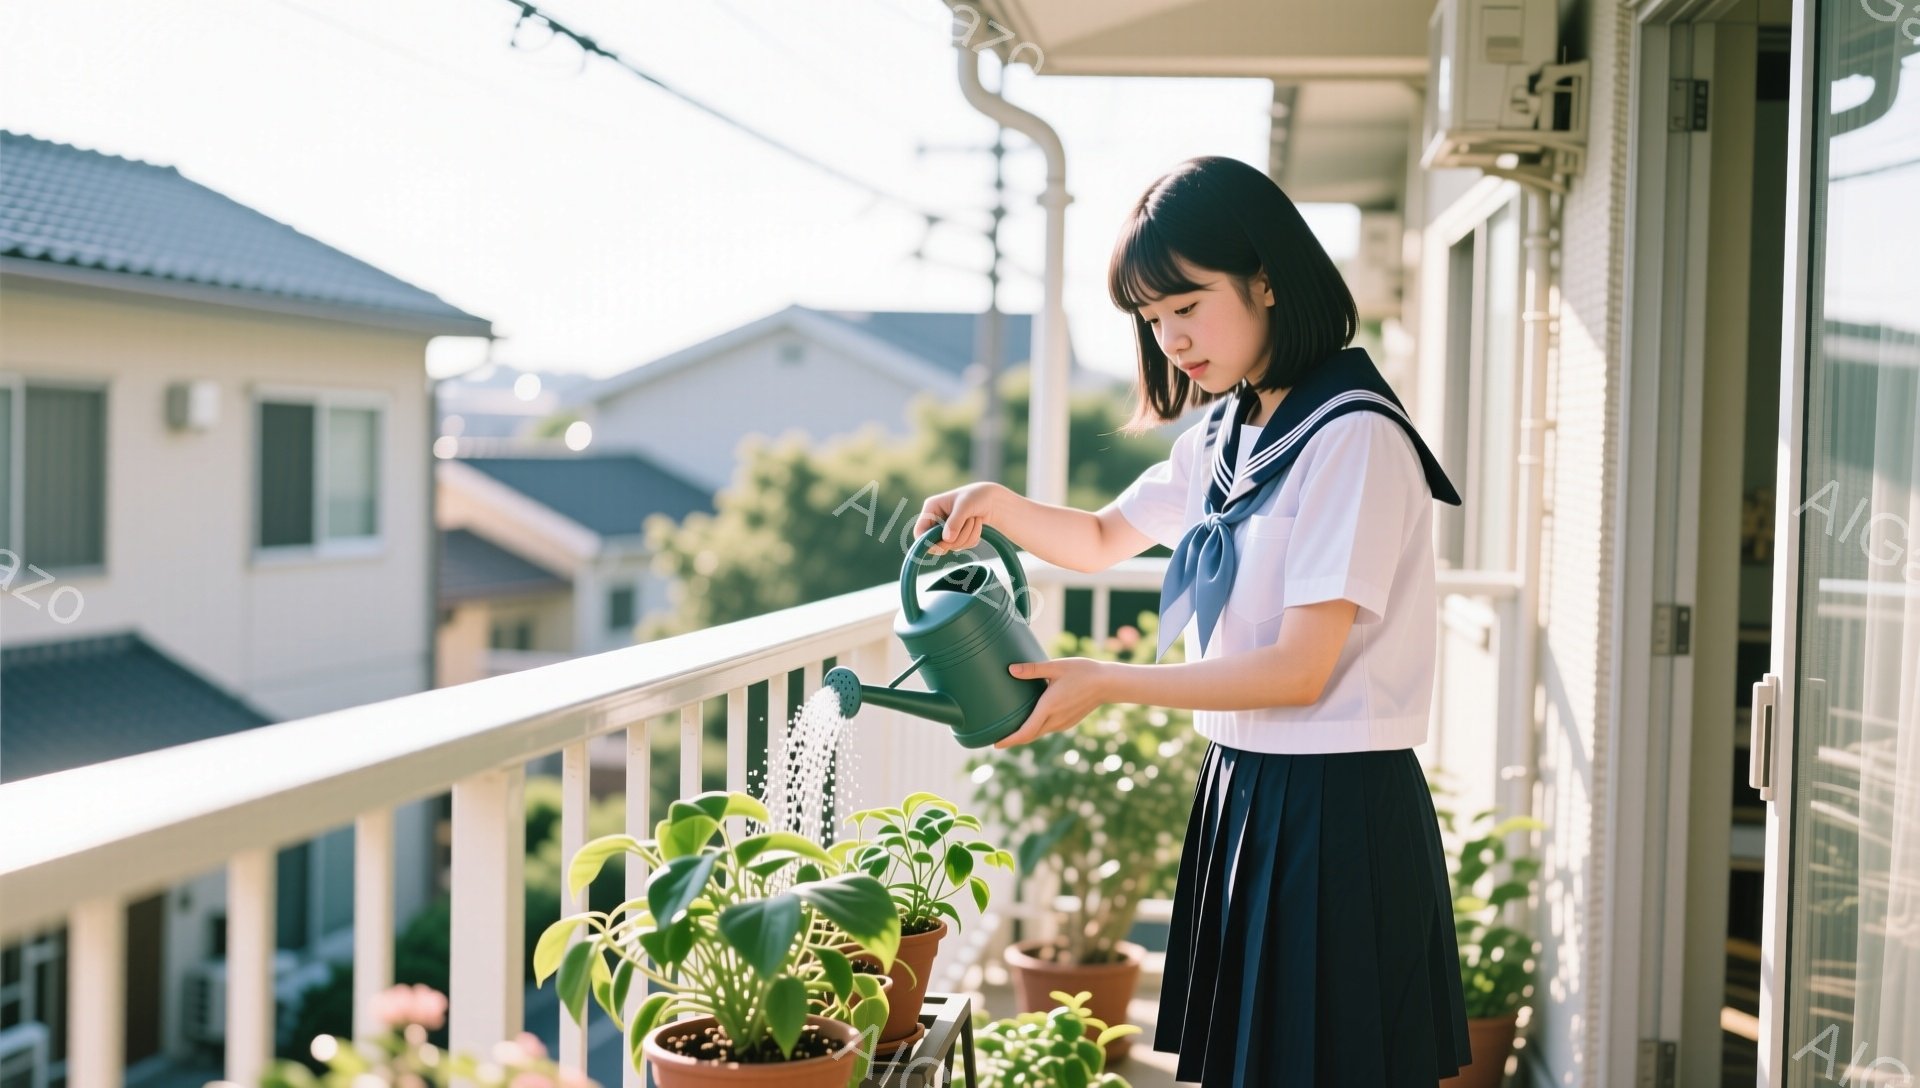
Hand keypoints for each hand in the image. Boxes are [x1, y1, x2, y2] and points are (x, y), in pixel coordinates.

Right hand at [914, 482, 1005, 555]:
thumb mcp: (965, 506)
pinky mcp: (958, 537)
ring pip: (952, 546)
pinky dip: (973, 538)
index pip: (920, 532)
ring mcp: (947, 530)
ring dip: (968, 535)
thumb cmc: (977, 496)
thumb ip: (955, 522)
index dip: (927, 542)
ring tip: (975, 519)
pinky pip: (963, 546)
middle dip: (956, 537)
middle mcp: (936, 520)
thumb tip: (947, 540)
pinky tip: (978, 524)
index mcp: (931, 509)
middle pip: (936, 543)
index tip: (944, 544)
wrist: (994, 500)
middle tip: (968, 524)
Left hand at [995, 658, 1112, 748]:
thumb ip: (1033, 669)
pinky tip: (1031, 722)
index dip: (1010, 740)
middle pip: (1030, 736)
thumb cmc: (1082, 672)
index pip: (1026, 731)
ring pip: (1039, 733)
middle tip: (996, 739)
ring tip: (1010, 730)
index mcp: (1049, 707)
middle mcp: (1055, 719)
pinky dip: (1036, 729)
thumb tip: (1011, 669)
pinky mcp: (1069, 722)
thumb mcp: (1056, 667)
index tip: (996, 745)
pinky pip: (1048, 729)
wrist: (1108, 683)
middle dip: (1013, 740)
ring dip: (1025, 735)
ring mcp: (1063, 723)